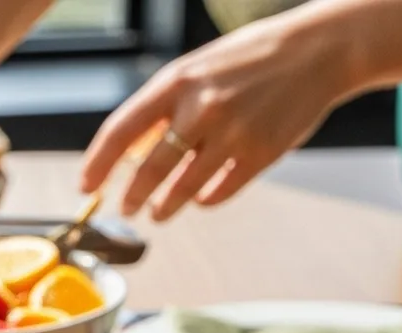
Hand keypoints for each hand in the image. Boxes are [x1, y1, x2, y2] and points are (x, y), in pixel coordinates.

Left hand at [79, 14, 353, 220]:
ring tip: (159, 212)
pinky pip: (220, 191)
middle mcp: (200, 108)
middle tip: (127, 209)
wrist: (316, 52)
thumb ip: (168, 105)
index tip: (86, 186)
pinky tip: (201, 199)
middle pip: (150, 169)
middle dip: (133, 196)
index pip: (120, 130)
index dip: (97, 163)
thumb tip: (136, 150)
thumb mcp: (199, 69)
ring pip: (183, 187)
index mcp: (177, 82)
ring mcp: (231, 133)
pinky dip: (206, 200)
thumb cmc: (251, 59)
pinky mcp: (260, 154)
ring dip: (166, 205)